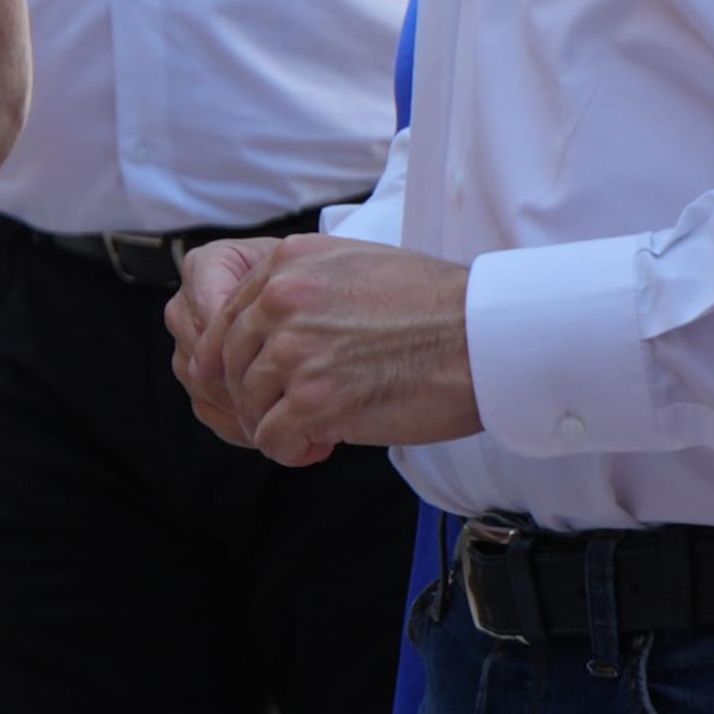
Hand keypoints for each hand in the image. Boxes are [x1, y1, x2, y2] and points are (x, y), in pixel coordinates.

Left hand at [161, 235, 479, 465]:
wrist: (484, 337)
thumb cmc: (438, 306)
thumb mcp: (357, 265)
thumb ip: (305, 286)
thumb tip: (272, 326)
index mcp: (288, 262)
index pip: (229, 317)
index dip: (244, 359)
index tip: (267, 382)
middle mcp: (281, 300)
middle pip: (231, 363)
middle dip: (257, 395)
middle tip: (294, 412)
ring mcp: (294, 350)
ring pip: (247, 404)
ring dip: (276, 423)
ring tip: (316, 429)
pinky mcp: (312, 401)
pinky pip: (272, 440)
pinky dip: (293, 451)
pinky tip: (323, 446)